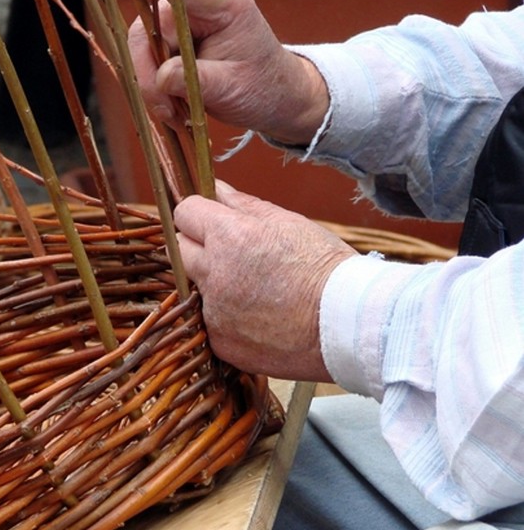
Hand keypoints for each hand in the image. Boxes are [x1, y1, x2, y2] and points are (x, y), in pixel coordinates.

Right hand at [109, 0, 328, 145]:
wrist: (275, 101)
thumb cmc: (263, 87)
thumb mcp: (232, 87)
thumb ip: (195, 79)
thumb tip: (160, 76)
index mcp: (222, 4)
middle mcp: (198, 11)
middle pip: (148, 27)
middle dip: (147, 70)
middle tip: (164, 108)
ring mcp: (183, 30)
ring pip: (143, 50)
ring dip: (151, 88)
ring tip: (174, 116)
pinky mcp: (174, 50)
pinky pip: (148, 66)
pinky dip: (155, 93)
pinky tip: (175, 111)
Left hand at [175, 181, 356, 381]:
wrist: (350, 325)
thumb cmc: (325, 268)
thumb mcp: (287, 223)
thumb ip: (242, 204)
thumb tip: (215, 187)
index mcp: (229, 237)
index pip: (185, 212)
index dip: (198, 213)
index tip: (210, 220)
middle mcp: (214, 275)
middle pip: (180, 250)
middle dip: (198, 247)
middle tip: (232, 255)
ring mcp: (214, 312)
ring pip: (195, 289)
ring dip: (214, 286)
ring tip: (254, 291)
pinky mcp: (221, 343)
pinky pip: (211, 323)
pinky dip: (228, 319)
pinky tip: (259, 318)